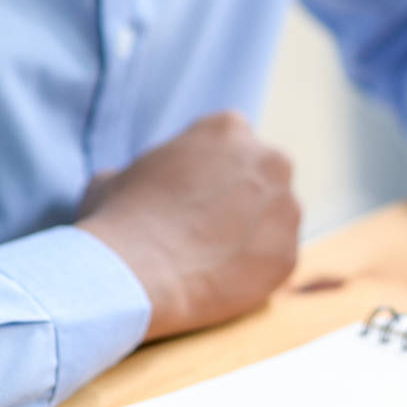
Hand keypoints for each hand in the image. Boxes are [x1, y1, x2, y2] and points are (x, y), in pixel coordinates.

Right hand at [77, 112, 301, 340]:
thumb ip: (147, 170)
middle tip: (208, 221)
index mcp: (228, 130)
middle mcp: (270, 161)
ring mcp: (286, 208)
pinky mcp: (291, 252)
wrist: (137, 275)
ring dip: (254, 228)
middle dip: (242, 193)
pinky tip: (222, 276)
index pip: (230, 137)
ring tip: (212, 253)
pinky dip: (256, 266)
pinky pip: (276, 256)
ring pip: (276, 215)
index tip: (195, 188)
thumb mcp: (116, 176)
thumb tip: (135, 181)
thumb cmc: (120, 220)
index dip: (211, 165)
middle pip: (263, 173)